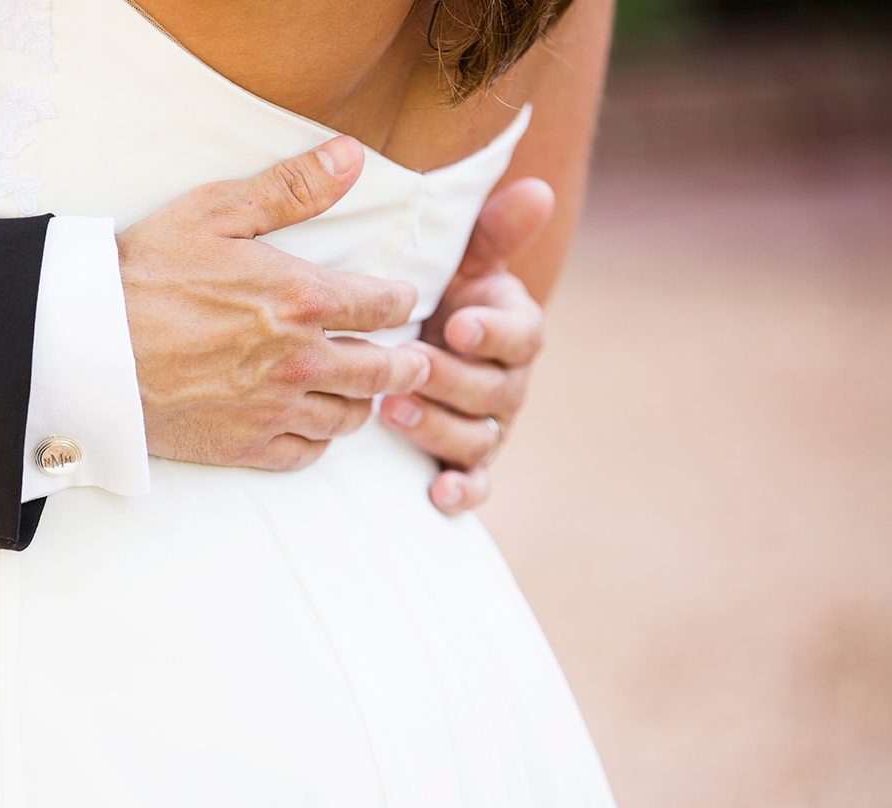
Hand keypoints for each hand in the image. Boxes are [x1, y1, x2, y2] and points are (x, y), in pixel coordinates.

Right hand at [117, 137, 431, 470]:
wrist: (86, 347)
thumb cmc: (144, 272)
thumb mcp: (215, 210)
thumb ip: (291, 187)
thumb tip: (353, 156)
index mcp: (300, 299)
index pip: (382, 306)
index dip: (401, 302)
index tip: (401, 302)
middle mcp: (299, 360)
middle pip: (381, 372)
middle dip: (406, 366)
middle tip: (415, 363)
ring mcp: (273, 410)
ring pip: (348, 418)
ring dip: (364, 403)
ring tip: (364, 393)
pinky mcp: (243, 447)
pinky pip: (306, 455)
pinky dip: (319, 442)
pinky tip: (315, 428)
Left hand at [379, 178, 554, 512]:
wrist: (426, 339)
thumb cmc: (443, 295)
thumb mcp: (465, 260)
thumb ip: (495, 231)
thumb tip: (537, 188)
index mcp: (514, 331)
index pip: (522, 335)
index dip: (493, 331)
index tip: (458, 323)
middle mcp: (508, 383)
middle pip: (493, 391)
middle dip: (451, 380)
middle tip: (409, 365)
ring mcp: (488, 425)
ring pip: (477, 438)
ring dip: (439, 429)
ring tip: (393, 412)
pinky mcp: (465, 462)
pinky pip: (473, 483)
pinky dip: (460, 492)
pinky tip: (435, 494)